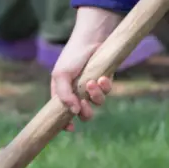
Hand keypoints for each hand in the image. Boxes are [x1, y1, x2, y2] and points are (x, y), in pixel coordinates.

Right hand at [50, 6, 121, 124]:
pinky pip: (107, 91)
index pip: (64, 114)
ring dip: (95, 96)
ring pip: (97, 103)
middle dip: (86, 113)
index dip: (66, 124)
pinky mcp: (105, 81)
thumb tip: (73, 112)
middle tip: (83, 104)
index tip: (70, 128)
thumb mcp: (61, 75)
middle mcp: (78, 94)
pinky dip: (105, 86)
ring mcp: (92, 88)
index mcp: (64, 93)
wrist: (90, 39)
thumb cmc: (72, 56)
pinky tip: (102, 78)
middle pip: (84, 115)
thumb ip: (63, 94)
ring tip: (91, 82)